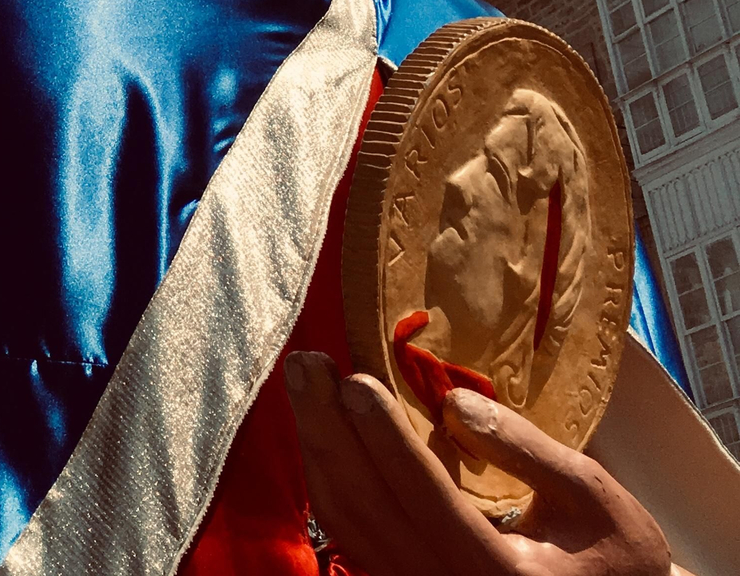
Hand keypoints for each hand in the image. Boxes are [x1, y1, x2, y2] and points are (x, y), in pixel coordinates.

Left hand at [283, 350, 678, 575]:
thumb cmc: (614, 556)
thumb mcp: (592, 496)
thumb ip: (524, 450)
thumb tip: (454, 402)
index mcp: (497, 574)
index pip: (424, 496)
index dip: (384, 438)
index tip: (353, 380)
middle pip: (368, 507)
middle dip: (329, 430)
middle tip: (307, 364)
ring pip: (347, 523)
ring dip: (318, 449)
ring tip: (304, 384)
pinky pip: (351, 534)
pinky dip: (330, 479)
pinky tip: (321, 430)